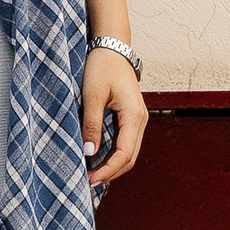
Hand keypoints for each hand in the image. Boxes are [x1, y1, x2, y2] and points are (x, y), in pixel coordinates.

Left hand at [82, 47, 145, 191]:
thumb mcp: (92, 95)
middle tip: (88, 182)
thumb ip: (91, 124)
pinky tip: (99, 159)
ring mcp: (138, 119)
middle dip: (111, 172)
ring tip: (92, 174)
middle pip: (130, 158)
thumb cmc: (102, 67)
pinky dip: (114, 155)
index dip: (108, 170)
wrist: (113, 47)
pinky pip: (126, 142)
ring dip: (113, 165)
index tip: (91, 179)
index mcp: (134, 115)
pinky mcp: (131, 117)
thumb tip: (89, 152)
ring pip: (129, 152)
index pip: (125, 154)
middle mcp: (140, 120)